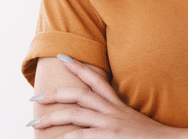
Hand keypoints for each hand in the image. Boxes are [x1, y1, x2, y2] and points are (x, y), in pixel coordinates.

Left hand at [29, 54, 184, 138]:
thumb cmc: (152, 137)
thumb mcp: (132, 123)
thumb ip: (116, 118)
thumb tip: (99, 120)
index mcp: (118, 105)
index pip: (96, 79)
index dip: (78, 67)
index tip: (61, 58)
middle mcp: (113, 111)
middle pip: (79, 93)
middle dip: (55, 94)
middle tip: (35, 96)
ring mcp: (111, 124)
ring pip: (75, 113)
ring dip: (52, 117)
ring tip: (35, 122)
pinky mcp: (110, 137)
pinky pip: (83, 135)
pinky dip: (67, 138)